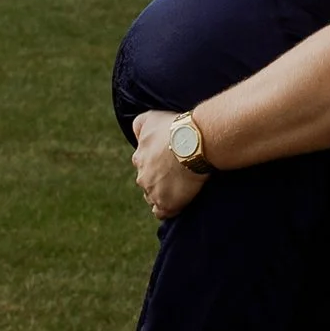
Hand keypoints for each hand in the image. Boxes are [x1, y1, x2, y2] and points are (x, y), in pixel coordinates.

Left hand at [132, 107, 205, 221]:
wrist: (193, 143)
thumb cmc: (174, 128)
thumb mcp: (151, 117)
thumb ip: (139, 125)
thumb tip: (136, 135)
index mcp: (139, 158)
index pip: (142, 164)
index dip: (155, 163)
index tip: (168, 160)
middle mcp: (142, 177)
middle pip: (147, 182)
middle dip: (158, 180)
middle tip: (176, 174)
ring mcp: (153, 192)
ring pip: (153, 197)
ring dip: (162, 194)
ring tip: (179, 188)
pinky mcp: (166, 204)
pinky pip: (162, 212)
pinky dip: (168, 209)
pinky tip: (177, 202)